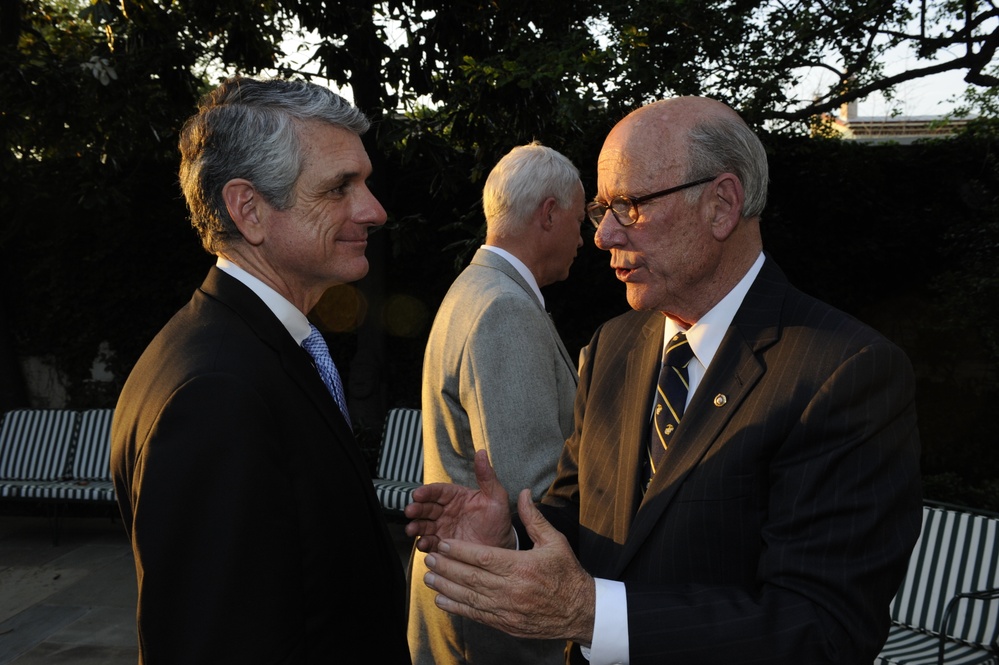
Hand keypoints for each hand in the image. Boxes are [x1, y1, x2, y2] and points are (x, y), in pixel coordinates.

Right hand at [405, 449, 513, 551]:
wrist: (501, 546)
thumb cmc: (498, 520)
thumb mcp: (496, 497)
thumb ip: (487, 476)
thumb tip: (482, 453)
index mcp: (456, 497)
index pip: (438, 491)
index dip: (427, 492)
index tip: (418, 493)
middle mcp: (446, 511)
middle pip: (427, 507)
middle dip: (417, 508)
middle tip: (411, 510)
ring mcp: (443, 528)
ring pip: (424, 525)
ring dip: (416, 526)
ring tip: (412, 529)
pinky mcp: (443, 545)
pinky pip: (430, 543)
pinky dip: (424, 544)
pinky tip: (423, 544)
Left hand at [422, 488, 595, 644]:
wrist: (580, 611)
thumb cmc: (567, 574)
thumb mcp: (555, 541)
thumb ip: (534, 518)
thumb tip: (523, 493)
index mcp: (521, 567)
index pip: (482, 557)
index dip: (459, 551)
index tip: (442, 544)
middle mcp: (511, 590)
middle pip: (470, 577)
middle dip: (446, 567)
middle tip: (429, 557)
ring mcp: (506, 609)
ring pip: (468, 597)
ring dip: (446, 587)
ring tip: (429, 576)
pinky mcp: (505, 623)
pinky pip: (475, 614)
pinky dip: (456, 607)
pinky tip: (442, 599)